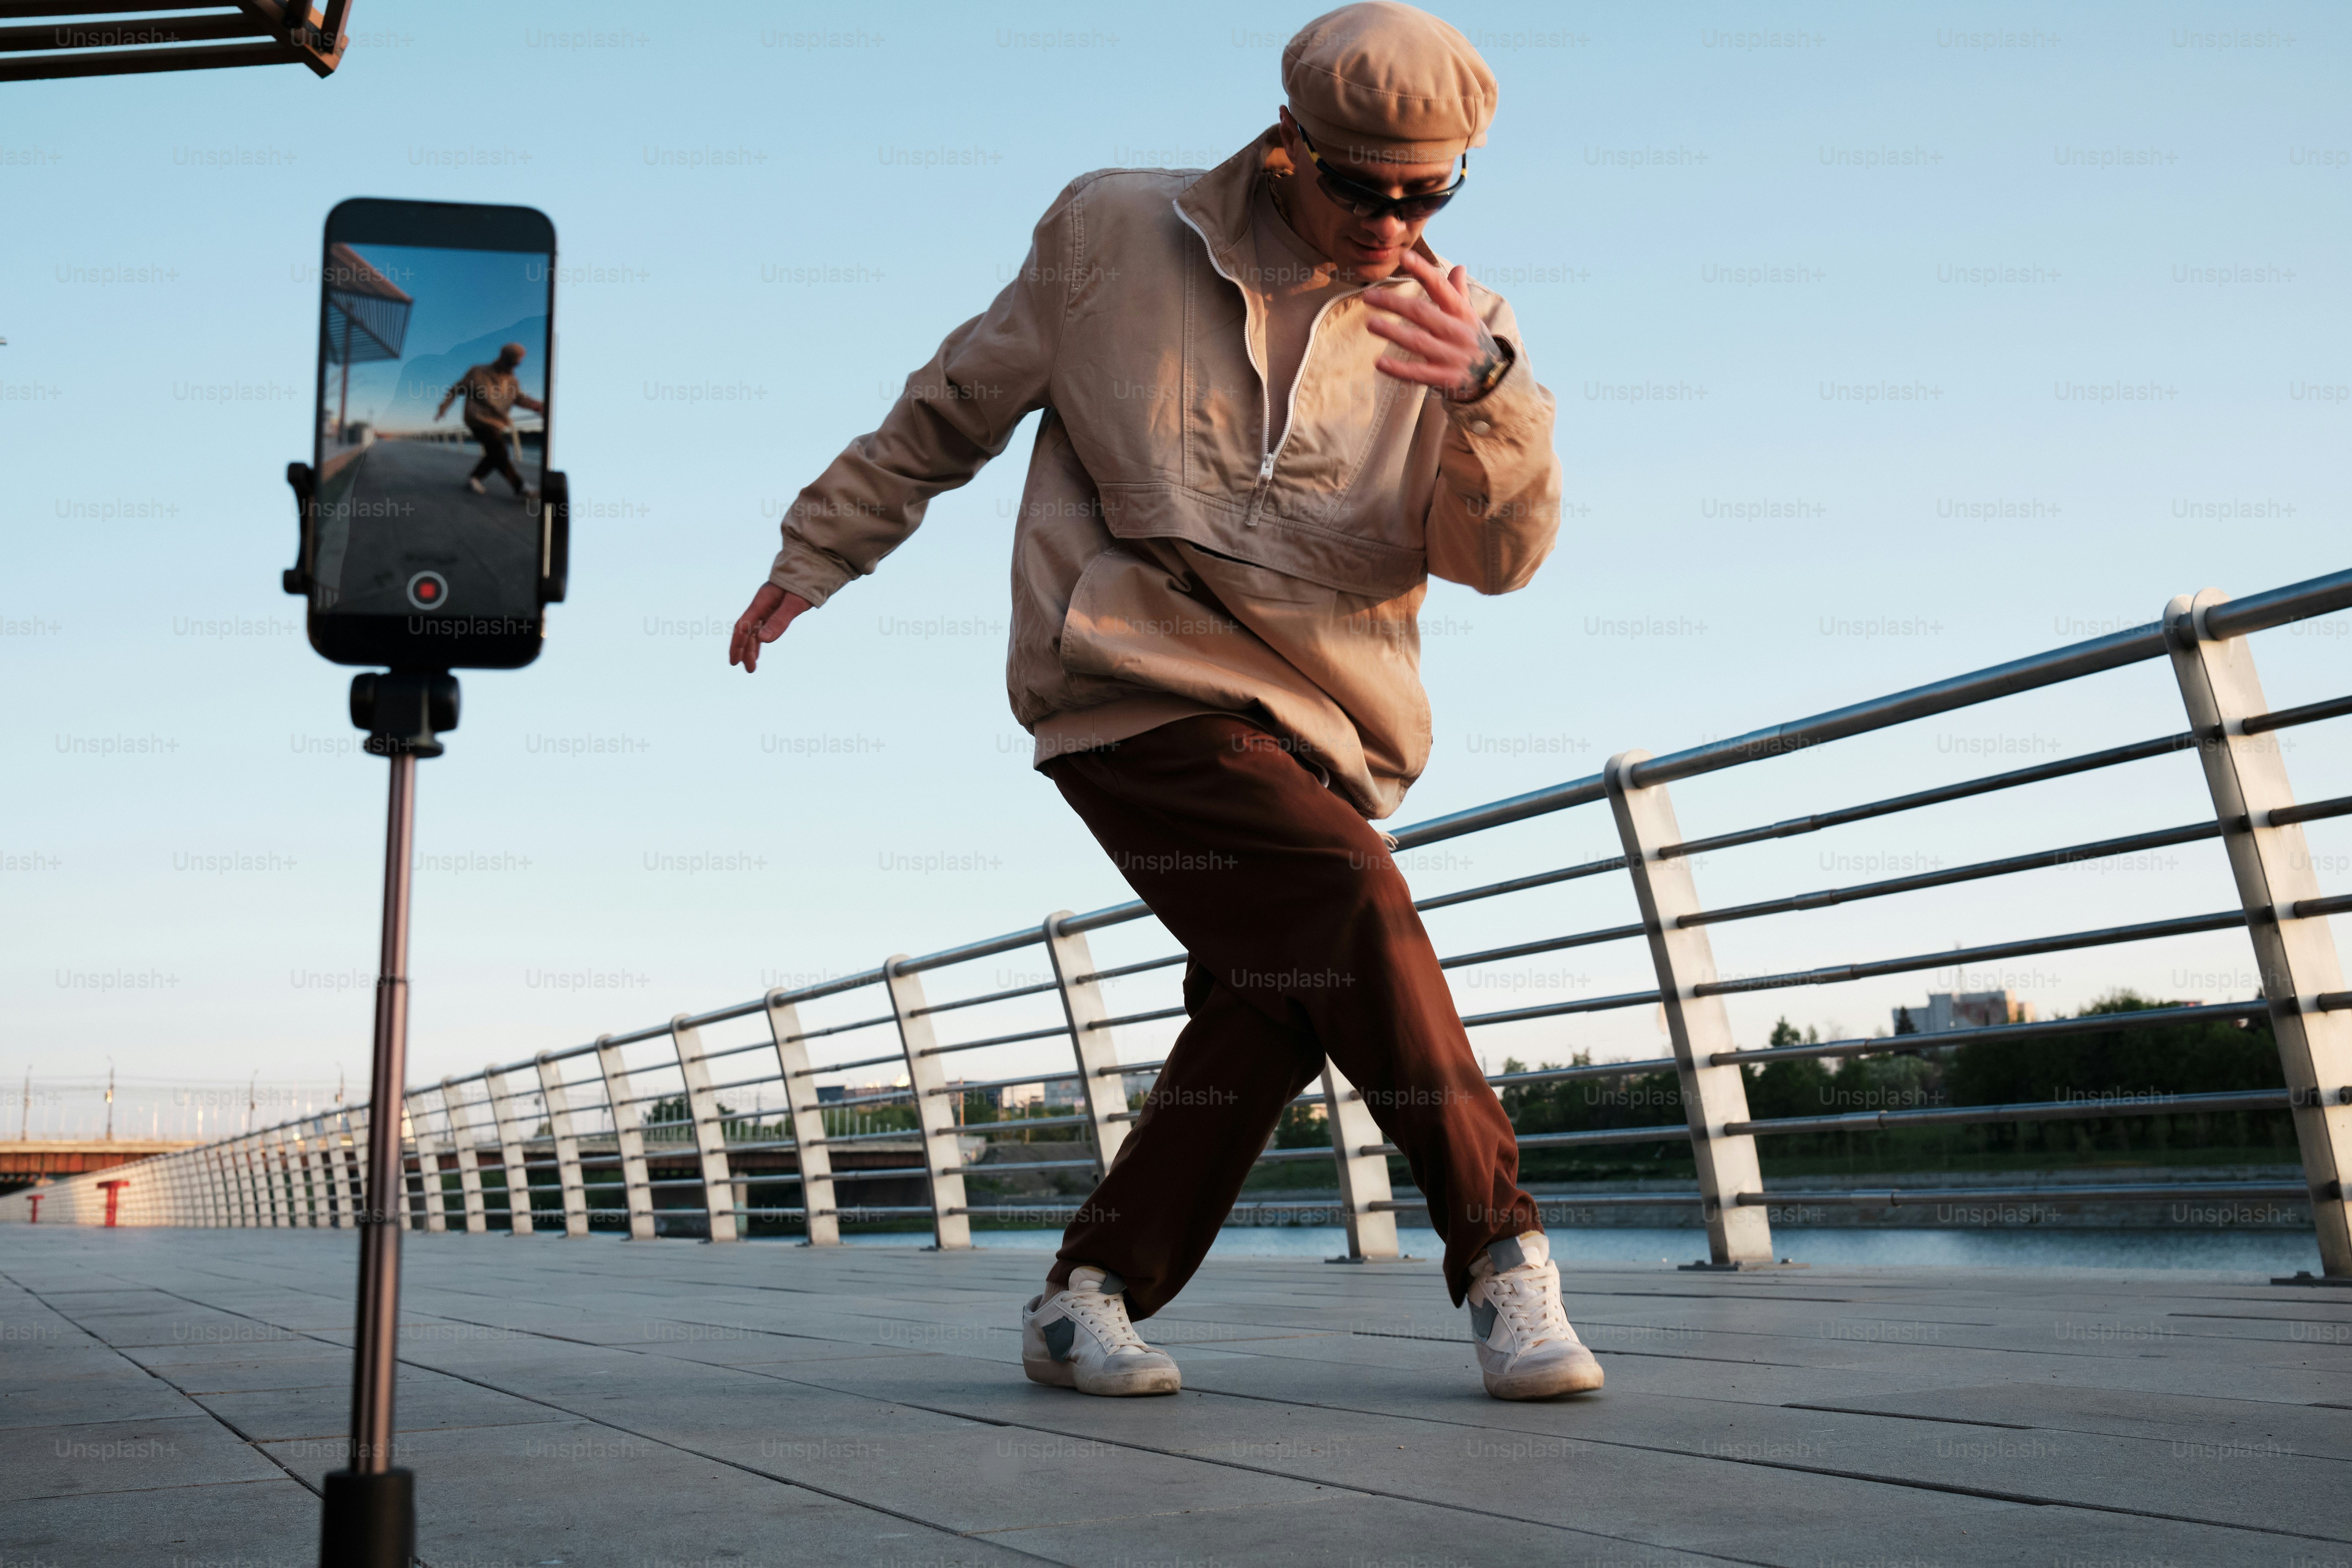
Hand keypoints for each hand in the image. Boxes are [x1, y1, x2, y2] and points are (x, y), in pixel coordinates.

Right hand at [729, 583, 810, 673]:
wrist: (812, 567)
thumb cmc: (804, 583)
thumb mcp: (794, 603)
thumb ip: (779, 620)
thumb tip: (763, 640)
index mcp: (762, 602)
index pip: (743, 627)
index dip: (737, 644)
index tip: (735, 661)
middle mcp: (761, 605)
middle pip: (747, 631)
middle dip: (745, 651)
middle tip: (749, 670)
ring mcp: (767, 606)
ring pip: (754, 630)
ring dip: (752, 648)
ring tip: (752, 666)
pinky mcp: (775, 608)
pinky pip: (763, 626)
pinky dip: (759, 639)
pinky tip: (759, 648)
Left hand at [1362, 251, 1503, 401]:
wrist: (1494, 378)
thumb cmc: (1473, 341)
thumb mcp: (1469, 316)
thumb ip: (1459, 293)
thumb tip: (1459, 267)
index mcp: (1461, 312)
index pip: (1440, 286)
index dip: (1422, 270)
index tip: (1404, 256)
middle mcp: (1456, 331)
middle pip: (1422, 312)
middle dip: (1394, 303)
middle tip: (1368, 296)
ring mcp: (1450, 356)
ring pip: (1418, 341)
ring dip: (1393, 332)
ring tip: (1370, 323)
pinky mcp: (1444, 379)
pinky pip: (1418, 373)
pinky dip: (1398, 369)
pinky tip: (1379, 362)